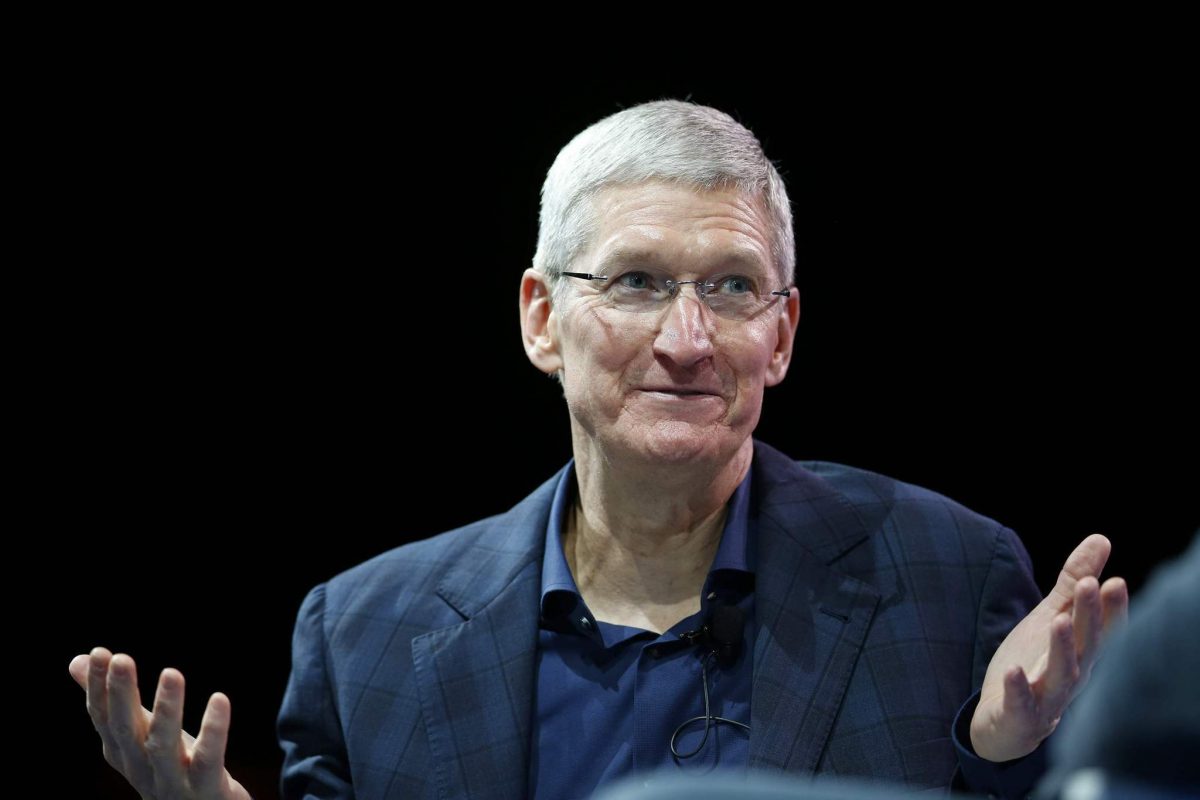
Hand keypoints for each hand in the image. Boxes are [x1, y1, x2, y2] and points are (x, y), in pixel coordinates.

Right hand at [69, 647, 251, 799]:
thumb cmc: (170, 767)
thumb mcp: (139, 732)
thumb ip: (113, 700)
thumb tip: (76, 660)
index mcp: (123, 751)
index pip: (104, 717)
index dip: (98, 687)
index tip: (98, 653)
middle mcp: (141, 767)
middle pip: (126, 729)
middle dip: (122, 695)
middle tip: (122, 659)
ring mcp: (172, 780)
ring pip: (164, 745)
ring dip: (166, 709)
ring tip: (172, 672)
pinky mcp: (205, 787)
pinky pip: (208, 757)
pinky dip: (213, 730)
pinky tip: (219, 699)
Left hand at [970, 533, 1128, 761]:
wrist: (1005, 719)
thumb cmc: (1036, 663)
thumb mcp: (1051, 617)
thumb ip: (1073, 583)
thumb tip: (1102, 538)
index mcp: (1083, 653)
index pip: (1103, 630)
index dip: (1112, 609)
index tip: (1116, 580)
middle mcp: (1073, 676)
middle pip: (1086, 647)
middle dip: (1091, 617)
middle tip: (1092, 585)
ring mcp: (1047, 699)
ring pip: (1061, 676)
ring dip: (1062, 650)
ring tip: (1058, 621)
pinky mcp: (1019, 716)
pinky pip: (1021, 705)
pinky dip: (1019, 690)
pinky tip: (1014, 671)